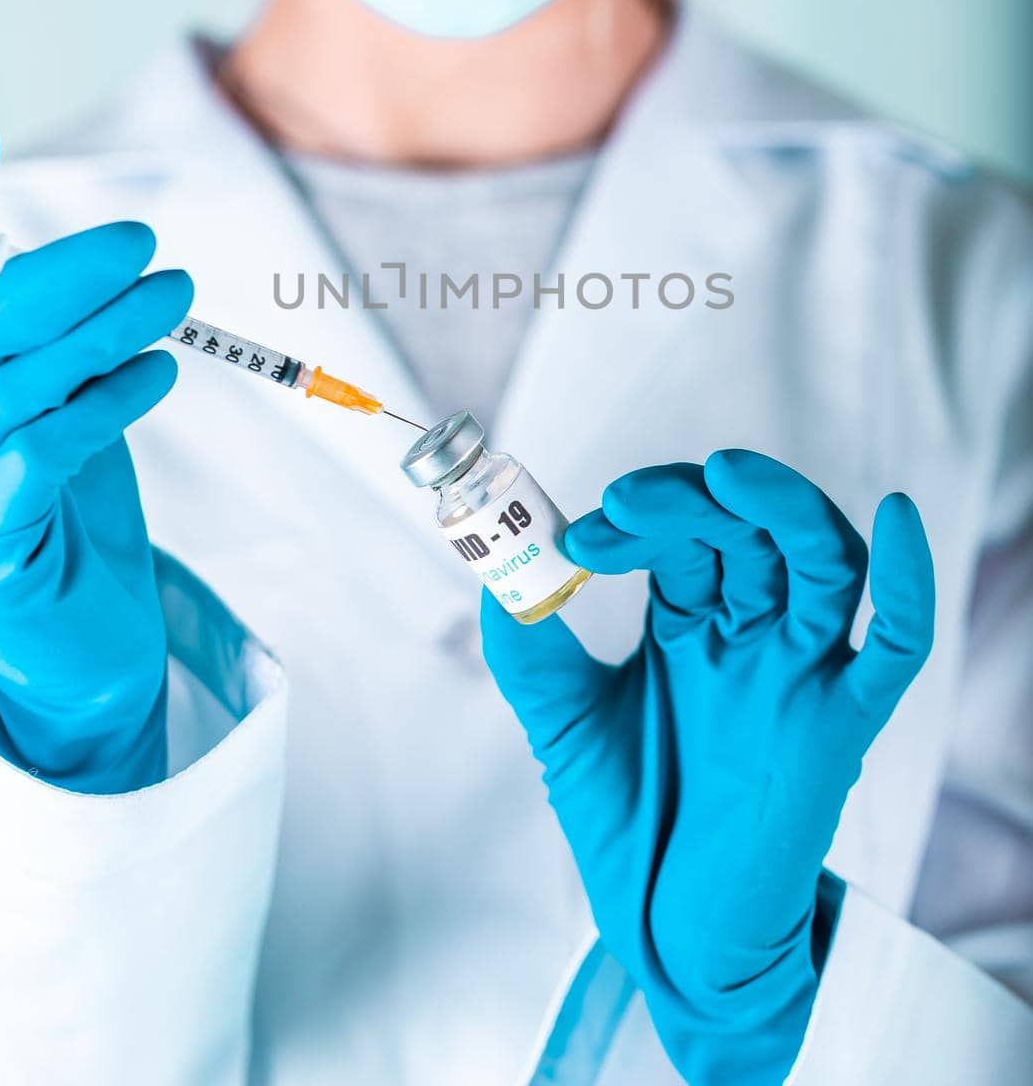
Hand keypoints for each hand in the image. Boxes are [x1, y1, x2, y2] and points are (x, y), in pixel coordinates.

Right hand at [0, 113, 192, 792]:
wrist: (67, 630)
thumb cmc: (57, 496)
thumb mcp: (57, 390)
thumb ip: (48, 319)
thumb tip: (75, 247)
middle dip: (62, 273)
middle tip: (141, 244)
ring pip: (20, 379)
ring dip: (106, 330)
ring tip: (175, 296)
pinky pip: (49, 449)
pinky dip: (108, 401)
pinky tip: (156, 375)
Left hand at [482, 451, 934, 1084]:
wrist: (669, 934)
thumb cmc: (629, 822)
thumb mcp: (562, 723)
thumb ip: (529, 646)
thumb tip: (499, 565)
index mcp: (690, 623)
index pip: (677, 534)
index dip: (633, 518)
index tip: (577, 534)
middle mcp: (751, 634)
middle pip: (743, 531)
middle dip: (686, 503)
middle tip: (625, 503)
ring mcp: (800, 672)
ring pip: (820, 560)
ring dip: (779, 507)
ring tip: (724, 472)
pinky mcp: (840, 724)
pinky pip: (897, 645)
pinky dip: (909, 580)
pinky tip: (893, 517)